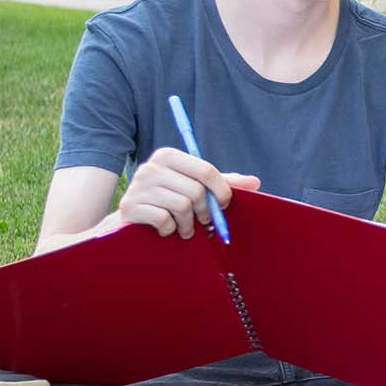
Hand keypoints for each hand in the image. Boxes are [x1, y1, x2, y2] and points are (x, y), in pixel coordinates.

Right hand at [118, 148, 259, 237]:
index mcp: (168, 156)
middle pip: (196, 191)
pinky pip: (164, 220)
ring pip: (182, 207)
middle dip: (204, 212)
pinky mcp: (130, 207)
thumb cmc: (170, 202)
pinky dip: (170, 230)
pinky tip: (165, 230)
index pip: (206, 170)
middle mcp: (150, 167)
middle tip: (201, 221)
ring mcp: (138, 186)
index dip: (222, 192)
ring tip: (183, 227)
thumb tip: (256, 182)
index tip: (223, 205)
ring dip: (187, 224)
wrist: (132, 220)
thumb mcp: (196, 188)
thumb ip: (223, 184)